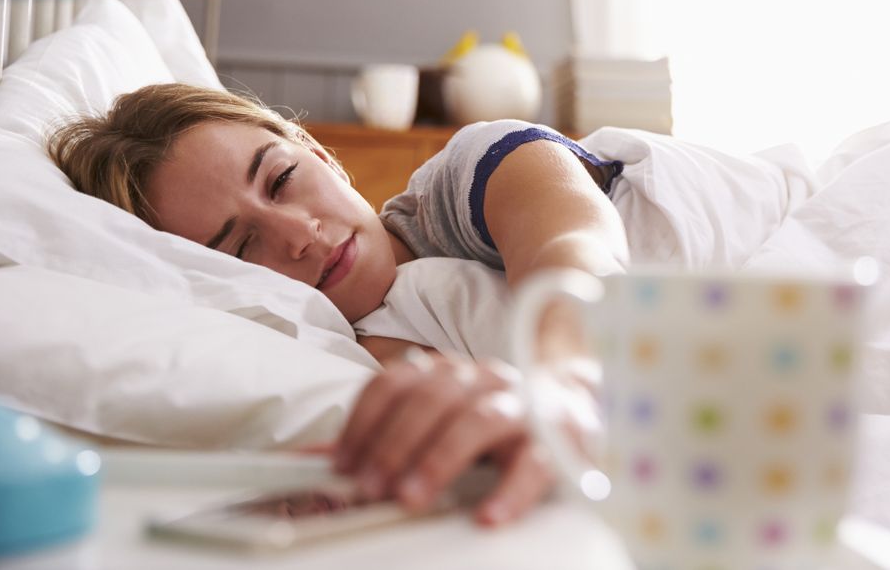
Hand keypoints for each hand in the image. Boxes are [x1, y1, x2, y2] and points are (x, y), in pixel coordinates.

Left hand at [333, 349, 554, 526]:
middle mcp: (486, 379)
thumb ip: (382, 437)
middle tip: (370, 487)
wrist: (576, 406)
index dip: (364, 421)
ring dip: (438, 459)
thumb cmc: (495, 425)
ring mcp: (525, 405)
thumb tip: (313, 459)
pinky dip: (511, 490)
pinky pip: (536, 461)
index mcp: (451, 373)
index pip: (397, 381)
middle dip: (394, 444)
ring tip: (412, 498)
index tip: (341, 464)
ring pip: (478, 419)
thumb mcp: (438, 422)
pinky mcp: (563, 437)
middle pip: (433, 398)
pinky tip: (488, 516)